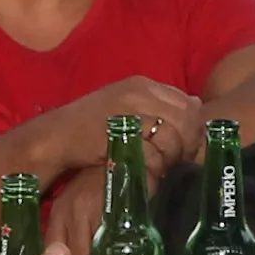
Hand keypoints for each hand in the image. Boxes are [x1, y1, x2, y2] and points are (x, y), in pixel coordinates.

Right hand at [94, 73, 209, 175]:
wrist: (57, 136)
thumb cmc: (92, 126)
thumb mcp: (127, 106)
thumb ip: (159, 105)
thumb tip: (196, 103)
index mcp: (143, 84)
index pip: (188, 102)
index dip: (194, 127)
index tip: (190, 146)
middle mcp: (139, 92)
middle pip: (187, 118)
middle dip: (190, 142)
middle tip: (183, 160)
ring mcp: (130, 110)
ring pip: (175, 133)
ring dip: (176, 155)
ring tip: (168, 166)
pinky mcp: (122, 131)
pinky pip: (156, 149)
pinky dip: (159, 163)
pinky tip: (154, 170)